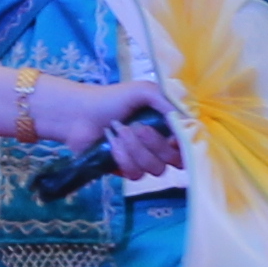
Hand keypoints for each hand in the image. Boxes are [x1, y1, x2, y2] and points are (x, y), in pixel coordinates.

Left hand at [34, 74, 179, 173]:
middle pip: (174, 160)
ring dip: (135, 150)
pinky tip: (112, 143)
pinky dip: (123, 158)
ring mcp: (143, 160)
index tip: (172, 137)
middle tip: (137, 127)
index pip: (188, 144)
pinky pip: (136, 174)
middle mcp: (160, 145)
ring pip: (155, 169)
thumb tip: (188, 119)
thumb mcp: (143, 91)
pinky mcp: (126, 171)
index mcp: (167, 126)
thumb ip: (168, 101)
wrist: (79, 113)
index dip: (184, 145)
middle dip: (155, 144)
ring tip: (119, 131)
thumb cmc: (111, 99)